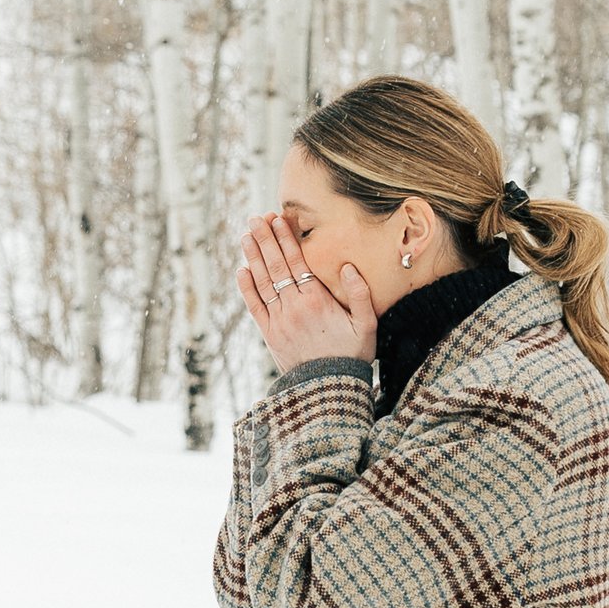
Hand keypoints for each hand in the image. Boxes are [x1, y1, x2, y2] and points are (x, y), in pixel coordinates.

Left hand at [237, 212, 373, 370]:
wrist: (328, 390)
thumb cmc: (352, 356)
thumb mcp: (367, 326)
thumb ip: (360, 295)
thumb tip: (348, 267)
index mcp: (317, 301)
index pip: (297, 262)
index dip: (285, 239)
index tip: (277, 219)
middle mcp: (294, 307)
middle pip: (276, 266)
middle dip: (265, 239)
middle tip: (255, 217)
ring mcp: (278, 320)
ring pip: (262, 282)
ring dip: (253, 257)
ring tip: (246, 235)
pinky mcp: (269, 334)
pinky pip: (254, 306)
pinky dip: (246, 288)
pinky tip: (241, 270)